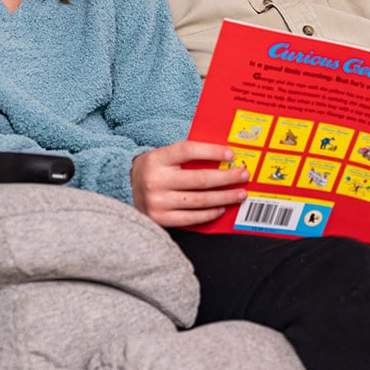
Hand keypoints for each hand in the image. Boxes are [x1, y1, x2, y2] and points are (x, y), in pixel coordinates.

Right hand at [131, 140, 249, 227]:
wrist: (125, 191)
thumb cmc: (153, 171)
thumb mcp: (163, 157)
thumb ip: (186, 156)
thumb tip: (223, 158)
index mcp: (157, 159)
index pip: (188, 150)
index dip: (211, 152)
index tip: (231, 155)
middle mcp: (156, 180)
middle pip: (200, 179)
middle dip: (227, 178)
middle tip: (243, 175)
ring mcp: (158, 202)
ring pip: (200, 200)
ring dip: (224, 197)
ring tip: (239, 193)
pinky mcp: (160, 219)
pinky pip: (192, 217)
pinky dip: (210, 213)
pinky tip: (221, 207)